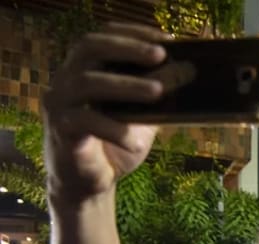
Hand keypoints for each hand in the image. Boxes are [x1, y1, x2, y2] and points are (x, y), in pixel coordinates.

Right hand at [43, 23, 168, 205]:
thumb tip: (188, 73)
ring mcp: (60, 104)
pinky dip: (113, 128)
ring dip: (126, 85)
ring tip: (158, 91)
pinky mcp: (61, 131)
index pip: (103, 37)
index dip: (132, 33)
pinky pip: (84, 121)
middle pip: (89, 48)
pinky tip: (135, 140)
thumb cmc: (115, 145)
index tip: (165, 39)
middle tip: (161, 55)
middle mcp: (67, 80)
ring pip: (87, 82)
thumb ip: (157, 96)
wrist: (91, 184)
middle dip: (128, 49)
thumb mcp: (143, 118)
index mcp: (85, 70)